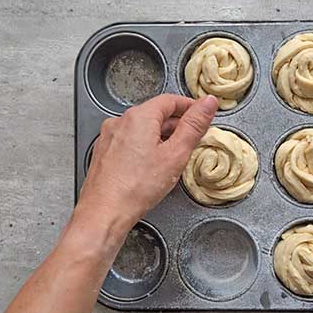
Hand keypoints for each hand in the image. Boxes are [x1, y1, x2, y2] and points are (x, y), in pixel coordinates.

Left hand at [75, 94, 217, 235]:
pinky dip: (144, 146)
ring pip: (142, 128)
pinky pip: (129, 141)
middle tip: (193, 138)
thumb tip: (208, 103)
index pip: (170, 100)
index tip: (202, 114)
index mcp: (139, 117)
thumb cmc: (137, 187)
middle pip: (155, 114)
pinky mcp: (104, 152)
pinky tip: (152, 165)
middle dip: (176, 124)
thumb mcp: (176, 154)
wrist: (104, 212)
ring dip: (160, 136)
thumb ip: (194, 126)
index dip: (190, 106)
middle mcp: (120, 122)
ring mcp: (109, 137)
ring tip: (174, 155)